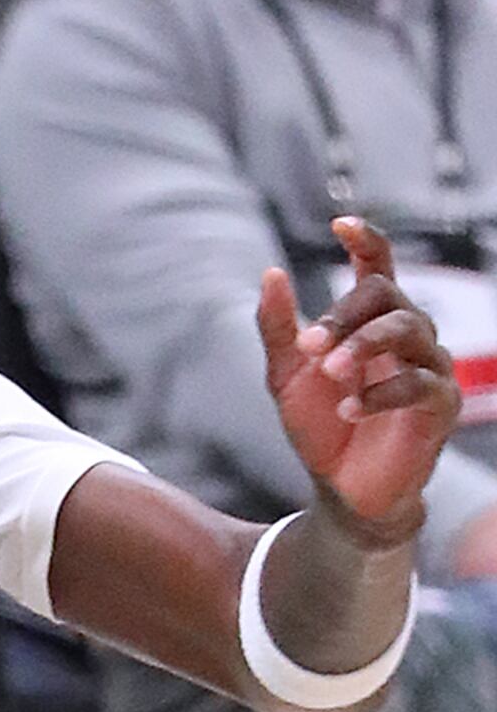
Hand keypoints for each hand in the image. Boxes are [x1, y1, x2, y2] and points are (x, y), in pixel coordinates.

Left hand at [263, 216, 463, 541]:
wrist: (339, 487)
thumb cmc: (320, 425)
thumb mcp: (286, 376)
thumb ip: (279, 328)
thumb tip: (270, 272)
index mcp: (371, 324)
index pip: (378, 269)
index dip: (366, 242)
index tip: (340, 223)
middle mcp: (407, 337)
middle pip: (388, 297)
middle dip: (344, 316)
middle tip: (309, 348)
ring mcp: (430, 368)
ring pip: (409, 331)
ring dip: (363, 347)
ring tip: (329, 371)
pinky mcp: (440, 405)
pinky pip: (420, 384)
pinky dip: (380, 393)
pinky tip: (348, 410)